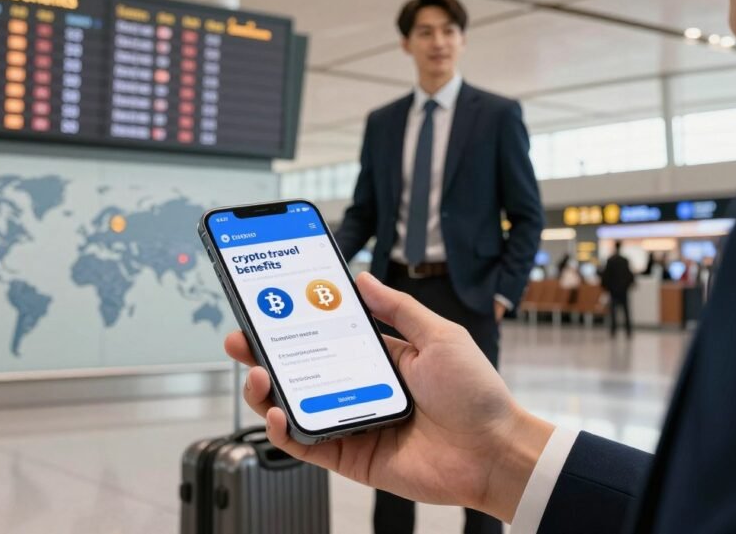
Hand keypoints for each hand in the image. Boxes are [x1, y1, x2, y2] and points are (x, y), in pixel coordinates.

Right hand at [224, 272, 553, 521]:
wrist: (495, 452)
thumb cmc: (476, 394)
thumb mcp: (439, 336)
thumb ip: (398, 309)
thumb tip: (362, 278)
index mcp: (379, 358)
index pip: (325, 336)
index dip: (294, 322)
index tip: (267, 303)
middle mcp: (359, 388)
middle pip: (300, 369)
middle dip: (264, 352)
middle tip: (240, 336)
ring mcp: (351, 422)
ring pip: (294, 405)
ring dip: (267, 389)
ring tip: (259, 373)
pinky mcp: (350, 456)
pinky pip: (306, 443)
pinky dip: (283, 430)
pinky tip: (277, 412)